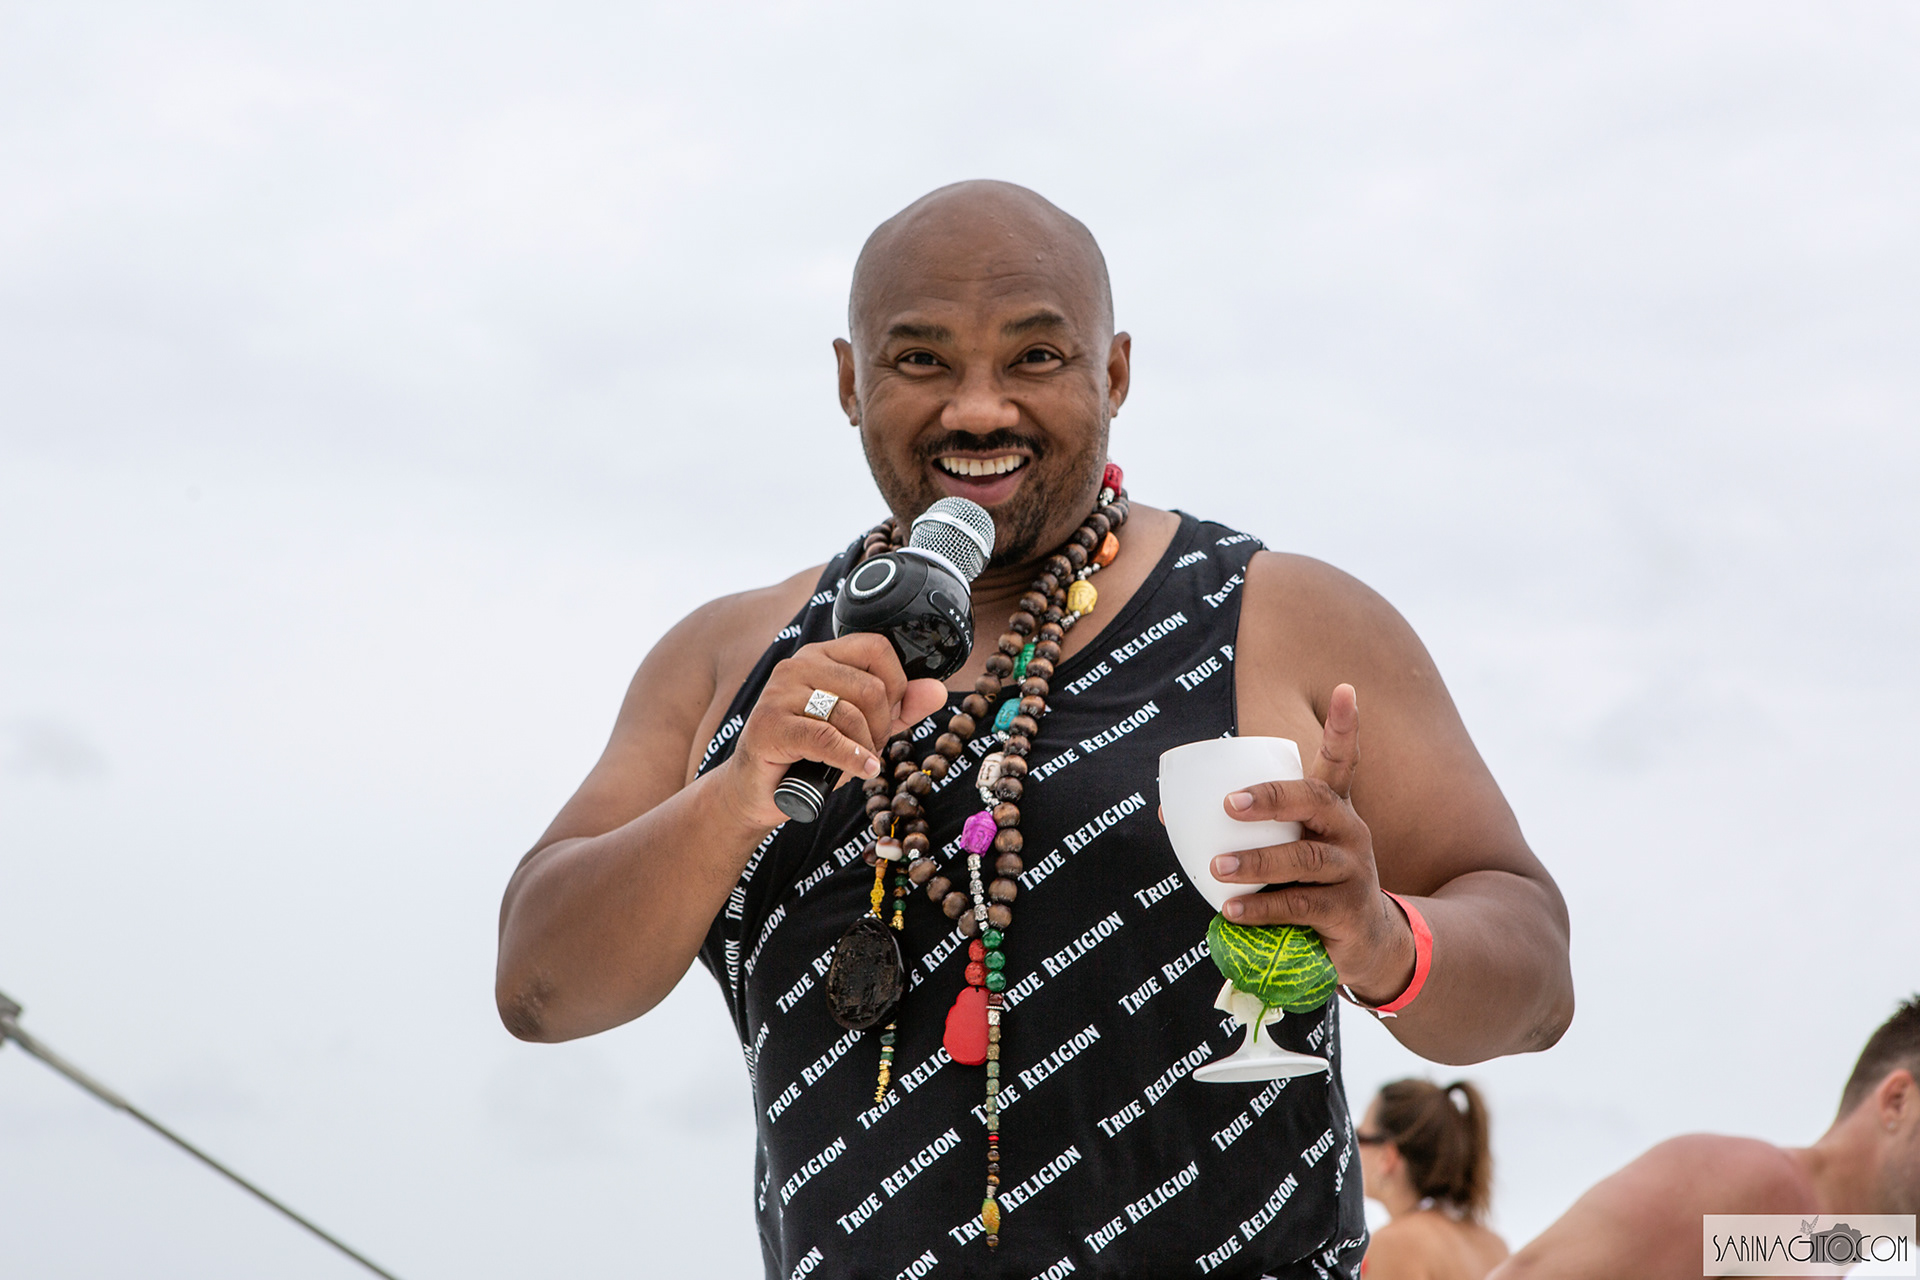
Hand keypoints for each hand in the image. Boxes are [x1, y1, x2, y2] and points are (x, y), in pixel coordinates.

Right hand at [719, 633, 948, 828]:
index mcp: (822, 655)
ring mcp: (780, 692)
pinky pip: (827, 738)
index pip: (877, 649)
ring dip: (865, 749)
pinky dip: (852, 758)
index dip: (896, 686)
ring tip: (857, 763)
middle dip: (882, 728)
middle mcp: (799, 664)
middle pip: (870, 688)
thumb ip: (899, 707)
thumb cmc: (809, 754)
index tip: (890, 716)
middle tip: (870, 749)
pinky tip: (861, 770)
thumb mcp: (863, 728)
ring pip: (851, 714)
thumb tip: (937, 690)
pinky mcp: (769, 724)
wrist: (759, 789)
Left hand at [1209, 684, 1415, 1005]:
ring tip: (1217, 866)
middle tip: (1229, 803)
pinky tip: (1232, 909)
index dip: (1344, 725)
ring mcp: (1353, 870)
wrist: (1368, 942)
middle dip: (1272, 797)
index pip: (1341, 760)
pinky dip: (1263, 907)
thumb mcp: (1287, 850)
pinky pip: (1301, 905)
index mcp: (1333, 808)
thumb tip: (1168, 813)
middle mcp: (1349, 830)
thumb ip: (1243, 831)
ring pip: (1305, 857)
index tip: (1346, 688)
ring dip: (1257, 861)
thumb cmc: (1313, 884)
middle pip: (1315, 800)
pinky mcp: (1348, 911)